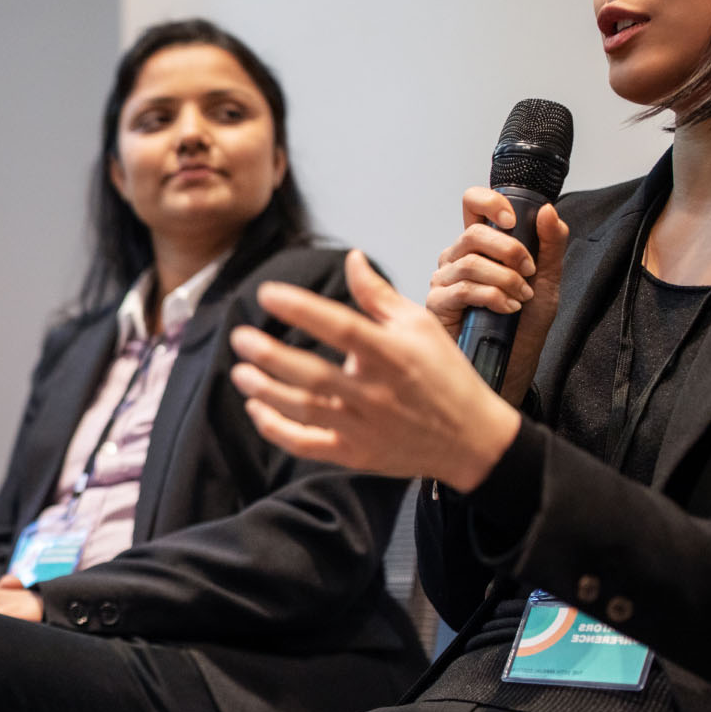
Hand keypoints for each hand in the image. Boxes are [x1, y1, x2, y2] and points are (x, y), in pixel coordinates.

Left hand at [230, 249, 521, 492]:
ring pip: (303, 410)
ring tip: (239, 372)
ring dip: (265, 391)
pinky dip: (276, 429)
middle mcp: (375, 392)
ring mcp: (363, 427)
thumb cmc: (445, 375)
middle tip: (240, 338)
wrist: (471, 439)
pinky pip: (306, 444)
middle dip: (270, 356)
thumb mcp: (420, 325)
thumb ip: (378, 295)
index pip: (340, 327)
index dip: (301, 309)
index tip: (267, 293)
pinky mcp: (355, 454)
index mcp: (392, 354)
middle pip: (313, 374)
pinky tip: (256, 409)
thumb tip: (350, 257)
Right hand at [426, 186, 568, 405]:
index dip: (490, 202)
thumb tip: (548, 210)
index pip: (473, 204)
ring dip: (505, 279)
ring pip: (470, 262)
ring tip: (521, 298)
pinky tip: (507, 309)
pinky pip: (463, 289)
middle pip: (473, 233)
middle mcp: (457, 258)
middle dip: (510, 250)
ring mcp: (444, 281)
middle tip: (530, 272)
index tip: (514, 220)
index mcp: (480, 245)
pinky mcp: (437, 305)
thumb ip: (550, 245)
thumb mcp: (547, 281)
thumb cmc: (523, 327)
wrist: (512, 366)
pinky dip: (492, 296)